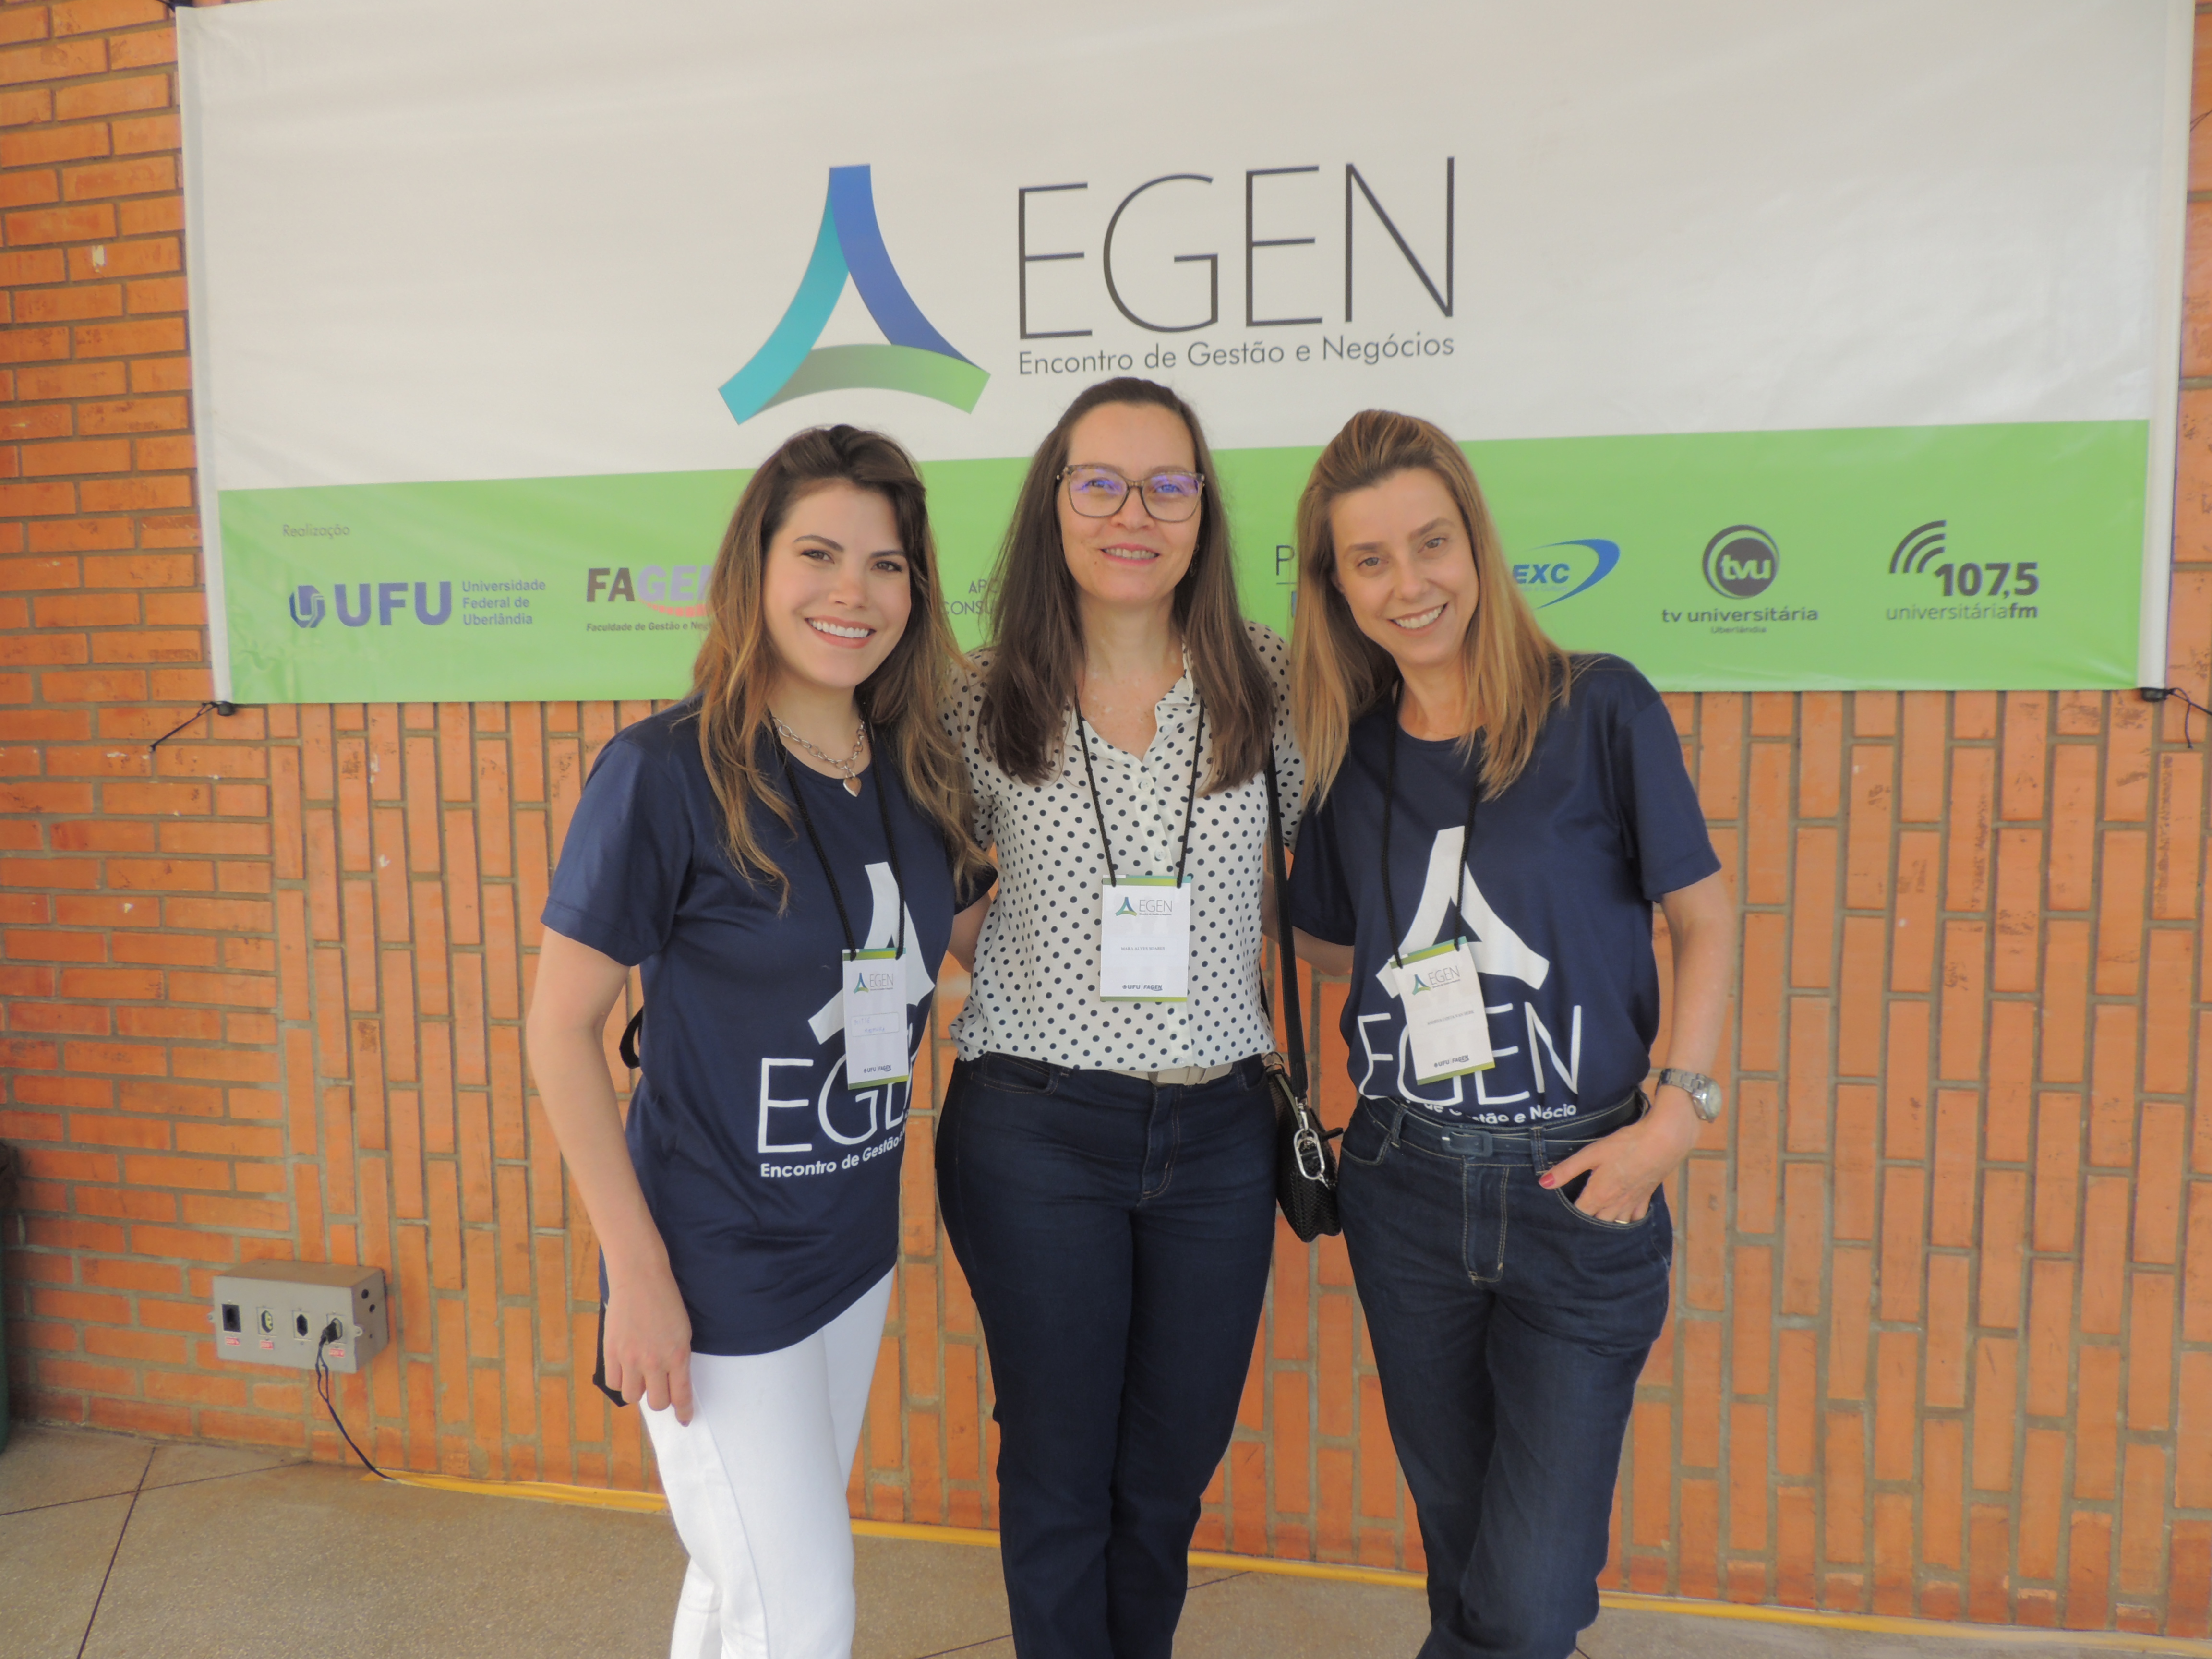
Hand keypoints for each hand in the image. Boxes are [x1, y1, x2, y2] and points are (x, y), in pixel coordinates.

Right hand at [603, 1261, 694, 1423]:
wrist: (640, 1278)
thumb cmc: (666, 1301)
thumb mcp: (682, 1331)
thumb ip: (677, 1359)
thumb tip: (671, 1383)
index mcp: (678, 1355)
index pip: (681, 1395)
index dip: (683, 1411)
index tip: (684, 1419)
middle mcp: (654, 1361)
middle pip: (656, 1402)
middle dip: (660, 1399)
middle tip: (660, 1388)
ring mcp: (630, 1358)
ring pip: (632, 1396)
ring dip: (638, 1390)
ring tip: (640, 1374)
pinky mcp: (611, 1352)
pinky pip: (613, 1382)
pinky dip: (620, 1379)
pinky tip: (625, 1367)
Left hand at [1537, 1087, 1702, 1222]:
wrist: (1663, 1142)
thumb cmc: (1625, 1145)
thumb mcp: (1591, 1154)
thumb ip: (1567, 1170)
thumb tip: (1543, 1184)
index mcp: (1599, 1195)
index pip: (1579, 1214)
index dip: (1569, 1218)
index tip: (1560, 1219)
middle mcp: (1615, 1204)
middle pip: (1597, 1223)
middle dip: (1587, 1225)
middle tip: (1576, 1225)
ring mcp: (1632, 1202)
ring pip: (1616, 1223)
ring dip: (1606, 1226)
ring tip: (1596, 1226)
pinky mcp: (1646, 1197)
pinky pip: (1636, 1217)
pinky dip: (1629, 1221)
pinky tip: (1624, 1220)